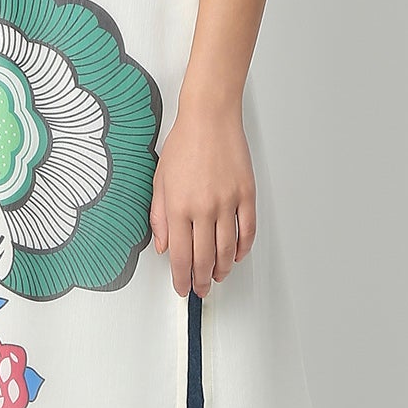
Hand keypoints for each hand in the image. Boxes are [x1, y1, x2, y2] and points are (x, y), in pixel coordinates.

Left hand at [150, 96, 256, 297]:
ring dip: (223, 269)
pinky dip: (243, 249)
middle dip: (202, 281)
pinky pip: (248, 231)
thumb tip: (163, 246)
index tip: (183, 288)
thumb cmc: (184, 144)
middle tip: (201, 289)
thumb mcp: (160, 181)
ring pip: (228, 250)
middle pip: (204, 259)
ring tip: (219, 276)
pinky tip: (237, 255)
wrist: (210, 117)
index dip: (181, 278)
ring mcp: (228, 202)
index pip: (180, 256)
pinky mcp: (247, 194)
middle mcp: (203, 208)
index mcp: (178, 207)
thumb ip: (159, 217)